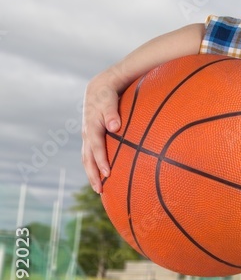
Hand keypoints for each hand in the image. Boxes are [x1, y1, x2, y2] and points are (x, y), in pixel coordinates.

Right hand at [81, 70, 123, 192]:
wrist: (98, 89)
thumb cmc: (107, 95)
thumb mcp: (109, 100)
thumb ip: (112, 113)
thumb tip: (115, 126)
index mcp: (92, 127)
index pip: (96, 148)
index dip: (101, 161)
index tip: (108, 174)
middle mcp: (87, 134)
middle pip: (87, 158)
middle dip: (93, 175)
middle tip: (100, 190)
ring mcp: (87, 137)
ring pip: (86, 159)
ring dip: (92, 174)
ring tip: (99, 189)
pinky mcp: (90, 138)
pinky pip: (90, 155)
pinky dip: (93, 166)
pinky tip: (101, 176)